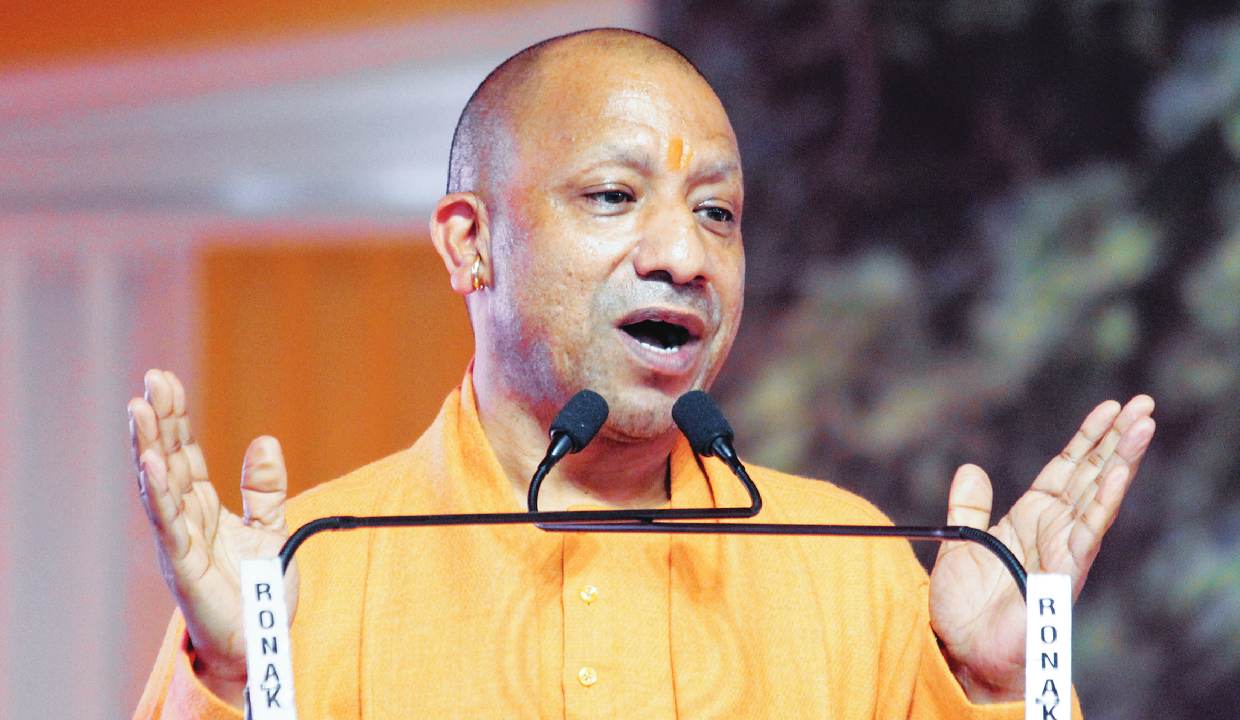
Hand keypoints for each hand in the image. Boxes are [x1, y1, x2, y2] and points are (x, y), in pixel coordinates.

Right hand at [128, 369, 298, 707]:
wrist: (261, 639)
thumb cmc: (259, 588)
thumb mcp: (272, 527)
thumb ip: (266, 488)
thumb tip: (264, 440)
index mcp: (203, 508)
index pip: (183, 453)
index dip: (174, 418)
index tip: (166, 381)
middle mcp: (185, 519)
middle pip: (166, 460)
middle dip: (158, 421)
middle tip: (152, 379)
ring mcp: (180, 541)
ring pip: (159, 486)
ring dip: (147, 447)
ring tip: (138, 408)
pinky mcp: (184, 565)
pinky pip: (169, 524)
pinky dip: (159, 492)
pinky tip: (151, 462)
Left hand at [928, 395, 1154, 701]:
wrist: (964, 653)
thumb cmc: (967, 608)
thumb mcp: (960, 543)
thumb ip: (968, 507)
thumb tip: (970, 468)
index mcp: (1032, 518)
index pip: (1067, 469)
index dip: (1088, 437)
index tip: (1110, 406)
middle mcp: (1055, 530)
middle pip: (1092, 474)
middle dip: (1118, 438)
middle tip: (1144, 402)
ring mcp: (1064, 550)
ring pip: (1099, 496)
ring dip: (1122, 459)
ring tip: (1143, 424)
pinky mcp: (1063, 573)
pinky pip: (1088, 532)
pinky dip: (1104, 501)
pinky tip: (1120, 473)